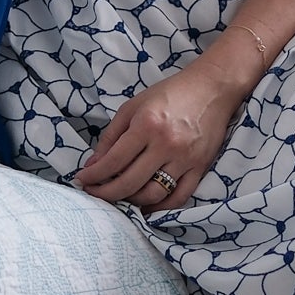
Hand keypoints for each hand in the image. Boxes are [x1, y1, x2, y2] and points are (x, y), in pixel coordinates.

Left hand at [75, 58, 241, 210]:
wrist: (212, 88)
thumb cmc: (170, 93)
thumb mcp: (133, 106)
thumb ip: (111, 136)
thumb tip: (93, 165)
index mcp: (146, 125)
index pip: (114, 161)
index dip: (94, 176)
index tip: (82, 180)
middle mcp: (166, 144)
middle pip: (130, 183)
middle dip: (106, 193)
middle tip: (95, 193)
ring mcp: (185, 158)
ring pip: (153, 194)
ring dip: (132, 200)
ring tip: (121, 195)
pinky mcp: (200, 167)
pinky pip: (178, 197)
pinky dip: (160, 206)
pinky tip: (146, 204)